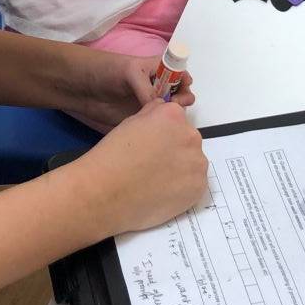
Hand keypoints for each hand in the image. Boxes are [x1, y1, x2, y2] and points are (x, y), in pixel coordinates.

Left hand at [58, 47, 194, 133]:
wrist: (81, 87)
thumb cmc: (106, 70)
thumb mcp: (129, 72)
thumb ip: (146, 88)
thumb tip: (160, 107)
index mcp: (158, 70)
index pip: (181, 74)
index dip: (185, 81)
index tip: (183, 89)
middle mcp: (157, 87)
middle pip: (180, 95)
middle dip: (183, 100)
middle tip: (175, 106)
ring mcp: (149, 105)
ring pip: (170, 113)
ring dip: (174, 117)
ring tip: (167, 119)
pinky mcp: (140, 121)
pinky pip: (156, 126)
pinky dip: (162, 130)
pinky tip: (161, 132)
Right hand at [77, 99, 207, 234]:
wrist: (106, 194)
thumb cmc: (112, 157)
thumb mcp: (130, 123)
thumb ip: (152, 114)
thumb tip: (162, 111)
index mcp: (173, 116)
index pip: (176, 118)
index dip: (162, 133)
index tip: (149, 145)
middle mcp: (191, 136)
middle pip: (187, 139)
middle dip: (174, 149)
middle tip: (151, 165)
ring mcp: (197, 163)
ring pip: (192, 162)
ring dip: (180, 168)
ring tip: (156, 181)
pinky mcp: (199, 188)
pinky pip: (194, 183)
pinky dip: (183, 187)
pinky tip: (162, 192)